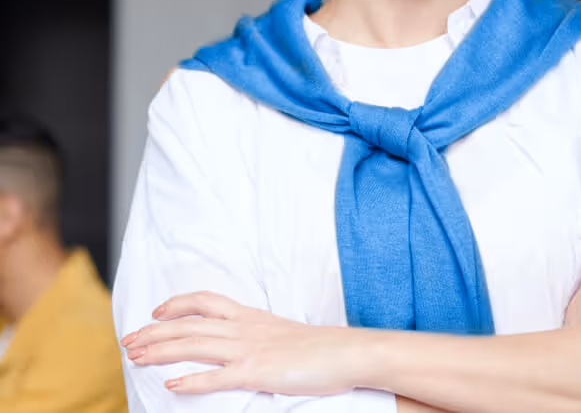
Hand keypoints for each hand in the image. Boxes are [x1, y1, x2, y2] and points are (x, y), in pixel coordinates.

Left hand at [120, 291, 362, 395]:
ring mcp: (249, 349)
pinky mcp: (257, 372)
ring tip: (136, 358)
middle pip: (190, 324)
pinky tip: (170, 387)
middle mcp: (245, 328)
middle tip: (128, 341)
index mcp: (250, 316)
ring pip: (195, 345)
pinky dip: (191, 381)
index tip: (155, 311)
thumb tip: (236, 345)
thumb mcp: (280, 333)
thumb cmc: (315, 348)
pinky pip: (217, 377)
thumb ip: (255, 335)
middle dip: (155, 332)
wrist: (343, 352)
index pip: (206, 301)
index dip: (177, 304)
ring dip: (161, 351)